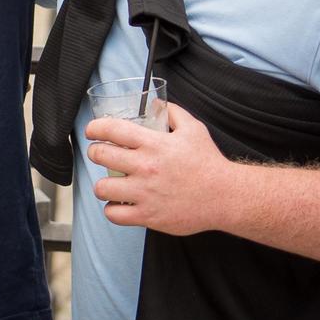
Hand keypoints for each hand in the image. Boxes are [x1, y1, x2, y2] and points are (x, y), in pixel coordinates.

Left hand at [87, 103, 236, 236]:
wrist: (226, 197)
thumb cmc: (209, 164)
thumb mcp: (194, 129)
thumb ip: (172, 112)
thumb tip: (156, 103)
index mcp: (154, 144)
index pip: (112, 130)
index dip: (95, 128)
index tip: (92, 131)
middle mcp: (145, 167)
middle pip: (100, 155)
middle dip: (95, 153)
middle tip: (100, 155)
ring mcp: (145, 193)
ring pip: (101, 188)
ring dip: (102, 185)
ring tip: (110, 183)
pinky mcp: (148, 216)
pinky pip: (114, 214)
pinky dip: (113, 209)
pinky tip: (120, 203)